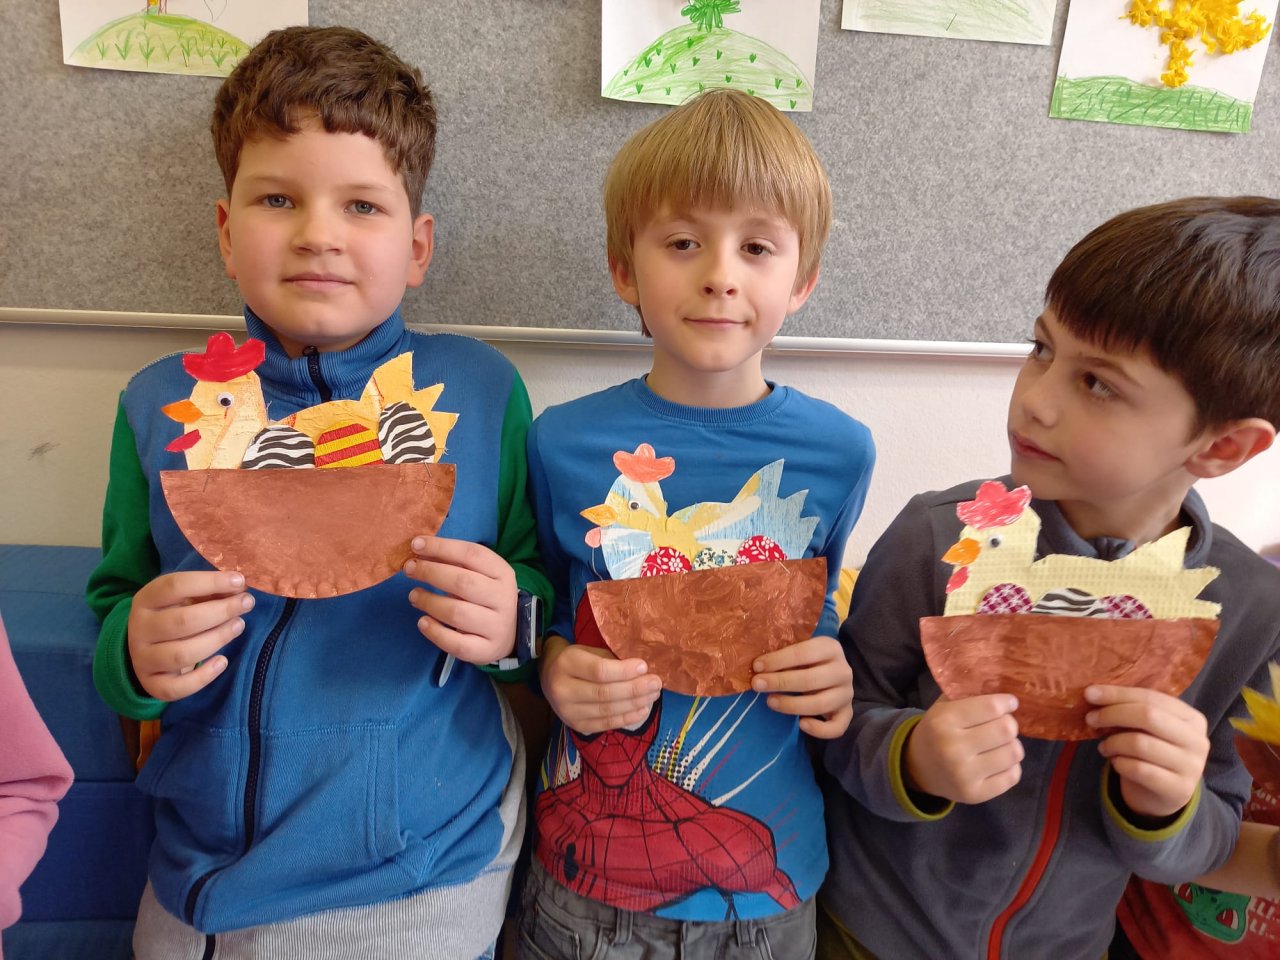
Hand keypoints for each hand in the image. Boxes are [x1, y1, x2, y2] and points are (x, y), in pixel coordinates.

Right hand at [127, 570, 248, 700]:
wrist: (146, 647)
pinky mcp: (152, 684)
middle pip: (182, 621)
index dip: (209, 582)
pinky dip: (203, 677)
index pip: (174, 586)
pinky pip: (177, 688)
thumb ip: (210, 591)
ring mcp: (143, 659)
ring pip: (182, 654)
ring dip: (217, 639)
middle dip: (221, 611)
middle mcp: (139, 629)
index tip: (239, 581)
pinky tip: (222, 661)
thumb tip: (239, 588)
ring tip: (238, 626)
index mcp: (146, 600)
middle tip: (246, 603)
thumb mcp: (185, 597)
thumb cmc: (174, 614)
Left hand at [405, 535, 517, 663]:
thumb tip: (419, 549)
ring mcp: (496, 626)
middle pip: (463, 582)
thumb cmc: (486, 596)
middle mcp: (503, 598)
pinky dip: (435, 632)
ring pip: (457, 613)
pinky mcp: (486, 650)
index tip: (416, 544)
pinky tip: (422, 622)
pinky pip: (457, 644)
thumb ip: (454, 562)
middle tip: (409, 569)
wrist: (511, 632)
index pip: (472, 554)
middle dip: (431, 572)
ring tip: (413, 595)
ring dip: (429, 602)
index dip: (442, 547)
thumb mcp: (479, 574)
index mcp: (502, 573)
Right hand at [540, 635, 661, 734]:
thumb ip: (612, 661)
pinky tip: (642, 710)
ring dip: (634, 704)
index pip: (599, 671)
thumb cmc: (577, 660)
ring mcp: (567, 711)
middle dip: (635, 689)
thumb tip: (643, 671)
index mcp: (566, 664)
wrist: (549, 676)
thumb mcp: (589, 652)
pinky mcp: (576, 725)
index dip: (624, 671)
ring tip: (653, 695)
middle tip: (656, 683)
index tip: (644, 666)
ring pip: (607, 710)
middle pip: (605, 693)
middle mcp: (562, 690)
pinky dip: (626, 718)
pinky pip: (605, 724)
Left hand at [751, 635, 852, 737]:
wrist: (831, 672)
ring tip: (770, 702)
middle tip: (757, 684)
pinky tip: (801, 724)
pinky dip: (819, 729)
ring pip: (821, 704)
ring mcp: (847, 693)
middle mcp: (843, 670)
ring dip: (792, 705)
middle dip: (780, 682)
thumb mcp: (800, 651)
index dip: (778, 660)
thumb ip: (784, 655)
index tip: (757, 666)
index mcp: (831, 647)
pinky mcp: (847, 713)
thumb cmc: (808, 660)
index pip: (803, 653)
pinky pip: (836, 727)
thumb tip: (757, 665)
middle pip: (811, 679)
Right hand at [905, 694, 1022, 803]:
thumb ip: (969, 696)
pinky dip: (1010, 766)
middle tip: (1002, 725)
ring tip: (1000, 744)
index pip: (991, 707)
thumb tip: (1004, 688)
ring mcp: (965, 775)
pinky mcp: (975, 795)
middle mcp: (953, 749)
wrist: (916, 768)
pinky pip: (1013, 776)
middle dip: (1009, 724)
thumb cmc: (937, 731)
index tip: (1009, 703)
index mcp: (944, 721)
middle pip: (1006, 730)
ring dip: (1012, 745)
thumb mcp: (944, 707)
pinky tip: (997, 762)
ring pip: (1014, 753)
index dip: (1007, 702)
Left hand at [1086, 685, 1208, 819]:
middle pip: (1148, 716)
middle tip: (1091, 719)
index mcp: (1192, 718)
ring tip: (1104, 747)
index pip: (1152, 697)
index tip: (1090, 693)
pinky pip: (1138, 769)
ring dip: (1113, 743)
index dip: (1119, 694)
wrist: (1163, 797)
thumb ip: (1131, 710)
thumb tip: (1094, 693)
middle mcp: (1197, 741)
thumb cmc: (1152, 753)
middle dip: (1113, 714)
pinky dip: (1120, 763)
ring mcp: (1192, 766)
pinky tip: (1115, 762)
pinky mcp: (1179, 789)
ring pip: (1140, 743)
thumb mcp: (1147, 729)